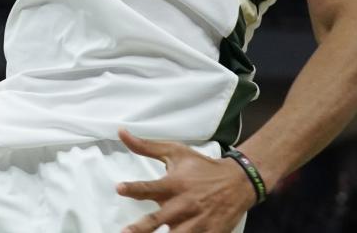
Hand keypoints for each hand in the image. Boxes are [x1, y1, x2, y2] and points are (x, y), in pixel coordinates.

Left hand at [117, 129, 257, 232]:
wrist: (237, 182)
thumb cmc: (201, 167)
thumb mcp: (175, 152)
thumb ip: (146, 146)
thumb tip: (121, 133)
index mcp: (175, 184)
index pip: (150, 187)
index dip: (134, 188)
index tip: (119, 189)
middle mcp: (183, 204)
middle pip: (159, 220)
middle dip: (141, 228)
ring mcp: (197, 222)